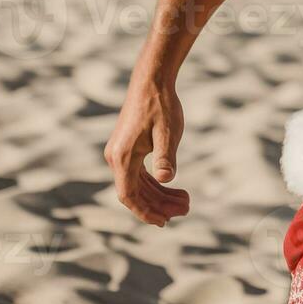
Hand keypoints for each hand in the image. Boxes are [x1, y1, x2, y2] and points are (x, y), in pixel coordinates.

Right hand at [104, 79, 190, 226]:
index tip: (164, 222)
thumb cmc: (161, 105)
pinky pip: (140, 173)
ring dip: (160, 195)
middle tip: (186, 210)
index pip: (129, 195)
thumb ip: (166, 155)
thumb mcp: (168, 131)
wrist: (152, 81)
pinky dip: (156, 183)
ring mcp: (122, 153)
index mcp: (122, 157)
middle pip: (136, 192)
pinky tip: (173, 188)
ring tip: (185, 202)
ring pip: (139, 184)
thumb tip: (166, 179)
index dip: (145, 211)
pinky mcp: (129, 148)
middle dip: (159, 205)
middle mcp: (117, 158)